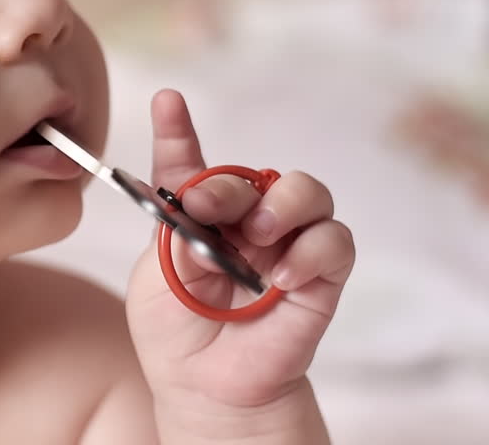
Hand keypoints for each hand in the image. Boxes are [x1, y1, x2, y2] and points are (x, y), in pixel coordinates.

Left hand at [126, 90, 355, 414]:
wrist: (206, 387)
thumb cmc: (176, 331)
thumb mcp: (154, 280)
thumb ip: (176, 236)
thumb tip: (199, 201)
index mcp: (197, 215)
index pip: (189, 162)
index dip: (177, 129)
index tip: (166, 100)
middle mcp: (244, 220)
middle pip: (250, 175)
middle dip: (226, 184)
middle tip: (204, 207)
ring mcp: (285, 243)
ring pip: (306, 191)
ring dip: (282, 204)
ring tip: (259, 235)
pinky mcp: (320, 275)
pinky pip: (334, 242)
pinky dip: (311, 252)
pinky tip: (282, 279)